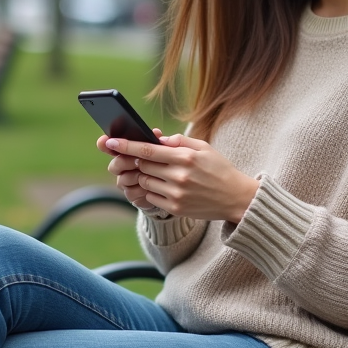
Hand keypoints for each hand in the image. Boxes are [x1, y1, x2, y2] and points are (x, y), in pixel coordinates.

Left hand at [103, 133, 259, 223]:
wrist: (236, 198)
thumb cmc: (219, 169)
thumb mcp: (204, 148)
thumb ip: (179, 141)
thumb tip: (157, 139)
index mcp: (186, 158)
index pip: (148, 150)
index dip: (126, 146)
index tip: (110, 142)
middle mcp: (180, 176)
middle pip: (143, 166)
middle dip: (137, 160)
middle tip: (139, 157)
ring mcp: (177, 194)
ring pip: (145, 181)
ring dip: (145, 175)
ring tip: (158, 172)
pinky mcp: (176, 208)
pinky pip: (151, 197)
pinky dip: (152, 190)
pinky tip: (163, 186)